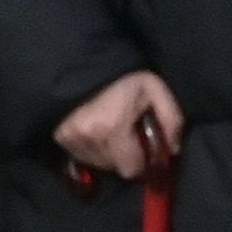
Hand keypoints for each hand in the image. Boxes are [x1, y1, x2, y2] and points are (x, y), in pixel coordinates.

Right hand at [56, 70, 183, 178]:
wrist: (83, 62)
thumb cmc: (124, 77)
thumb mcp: (156, 90)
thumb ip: (172, 120)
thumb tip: (173, 149)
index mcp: (113, 128)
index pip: (131, 169)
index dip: (141, 162)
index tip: (144, 149)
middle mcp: (88, 137)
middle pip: (114, 167)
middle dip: (124, 156)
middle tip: (128, 136)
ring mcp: (70, 138)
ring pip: (97, 163)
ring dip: (107, 153)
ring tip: (111, 132)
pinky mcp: (58, 137)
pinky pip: (81, 155)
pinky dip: (91, 148)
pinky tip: (96, 132)